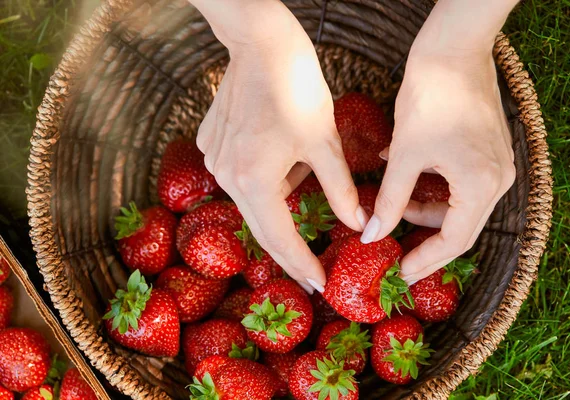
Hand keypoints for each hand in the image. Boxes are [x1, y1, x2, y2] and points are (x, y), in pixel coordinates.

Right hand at [196, 4, 365, 292]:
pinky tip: (280, 149)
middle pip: (262, 227)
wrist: (260, 43)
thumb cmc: (297, 87)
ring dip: (280, 200)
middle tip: (312, 273)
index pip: (280, 238)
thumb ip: (340, 189)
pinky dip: (265, 177)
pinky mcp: (212, 146)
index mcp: (255, 180)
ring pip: (254, 199)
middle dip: (289, 250)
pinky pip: (242, 176)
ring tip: (300, 163)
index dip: (302, 264)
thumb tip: (358, 225)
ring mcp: (214, 161)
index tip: (319, 286)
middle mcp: (226, 176)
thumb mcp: (325, 141)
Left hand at [361, 46, 515, 283]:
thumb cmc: (430, 98)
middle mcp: (498, 180)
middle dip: (424, 240)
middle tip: (394, 253)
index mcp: (483, 185)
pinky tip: (404, 179)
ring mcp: (496, 165)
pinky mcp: (488, 151)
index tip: (399, 274)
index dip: (425, 260)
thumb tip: (371, 234)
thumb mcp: (405, 156)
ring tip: (390, 206)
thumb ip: (389, 200)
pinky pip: (461, 185)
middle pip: (459, 227)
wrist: (452, 49)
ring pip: (458, 205)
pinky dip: (432, 188)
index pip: (454, 240)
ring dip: (424, 209)